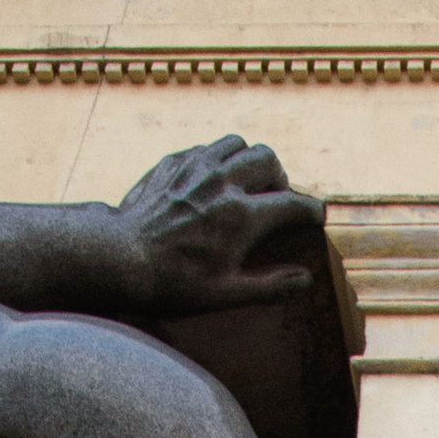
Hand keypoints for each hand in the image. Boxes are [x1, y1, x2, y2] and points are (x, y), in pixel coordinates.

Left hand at [112, 137, 319, 316]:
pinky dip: (218, 160)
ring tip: (246, 181)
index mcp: (241, 216)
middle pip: (267, 159)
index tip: (316, 217)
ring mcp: (195, 167)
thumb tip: (304, 279)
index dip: (311, 210)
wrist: (122, 257)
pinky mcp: (172, 163)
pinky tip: (213, 182)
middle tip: (277, 196)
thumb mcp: (227, 294)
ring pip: (237, 143)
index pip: (292, 203)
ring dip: (248, 160)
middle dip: (280, 177)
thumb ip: (270, 285)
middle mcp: (222, 183)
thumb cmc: (176, 282)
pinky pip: (206, 149)